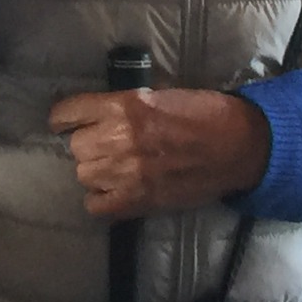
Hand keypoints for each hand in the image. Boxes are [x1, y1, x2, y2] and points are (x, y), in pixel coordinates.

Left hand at [47, 88, 270, 220]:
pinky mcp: (138, 201)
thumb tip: (97, 114)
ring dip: (96, 171)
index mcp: (123, 105)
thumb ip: (125, 105)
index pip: (68, 112)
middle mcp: (118, 138)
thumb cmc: (202, 112)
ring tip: (115, 168)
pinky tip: (115, 192)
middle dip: (88, 145)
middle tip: (107, 145)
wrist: (236, 145)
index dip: (64, 118)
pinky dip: (102, 200)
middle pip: (76, 147)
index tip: (66, 122)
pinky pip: (96, 206)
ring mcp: (127, 172)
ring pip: (84, 175)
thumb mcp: (158, 94)